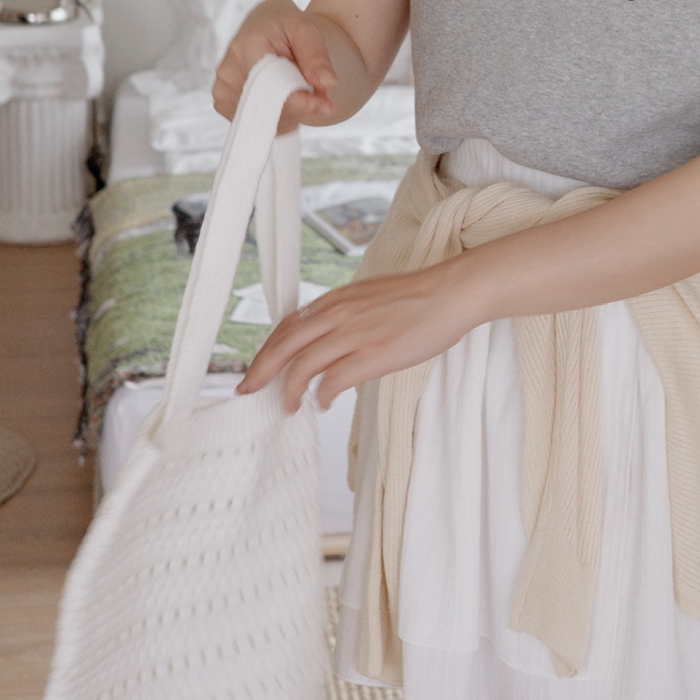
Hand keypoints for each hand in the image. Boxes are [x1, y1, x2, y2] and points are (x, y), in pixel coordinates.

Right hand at [211, 0, 340, 133]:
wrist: (263, 26)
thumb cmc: (285, 27)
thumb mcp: (305, 29)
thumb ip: (316, 55)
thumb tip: (328, 84)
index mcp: (246, 48)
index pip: (273, 86)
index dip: (302, 101)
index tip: (328, 107)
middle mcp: (228, 71)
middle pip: (269, 108)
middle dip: (299, 107)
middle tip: (318, 95)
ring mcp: (222, 90)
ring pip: (264, 120)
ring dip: (290, 114)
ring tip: (296, 89)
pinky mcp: (223, 103)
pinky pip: (257, 123)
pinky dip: (277, 118)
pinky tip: (282, 98)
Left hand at [238, 260, 480, 410]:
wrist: (451, 293)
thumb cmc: (419, 297)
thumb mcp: (371, 298)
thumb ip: (347, 315)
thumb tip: (331, 341)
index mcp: (337, 300)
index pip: (288, 326)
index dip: (268, 349)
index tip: (258, 367)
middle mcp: (338, 314)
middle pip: (284, 345)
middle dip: (261, 371)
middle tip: (248, 390)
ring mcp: (354, 334)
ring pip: (302, 365)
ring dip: (290, 390)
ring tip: (289, 406)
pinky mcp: (372, 354)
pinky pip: (333, 380)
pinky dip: (321, 395)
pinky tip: (323, 404)